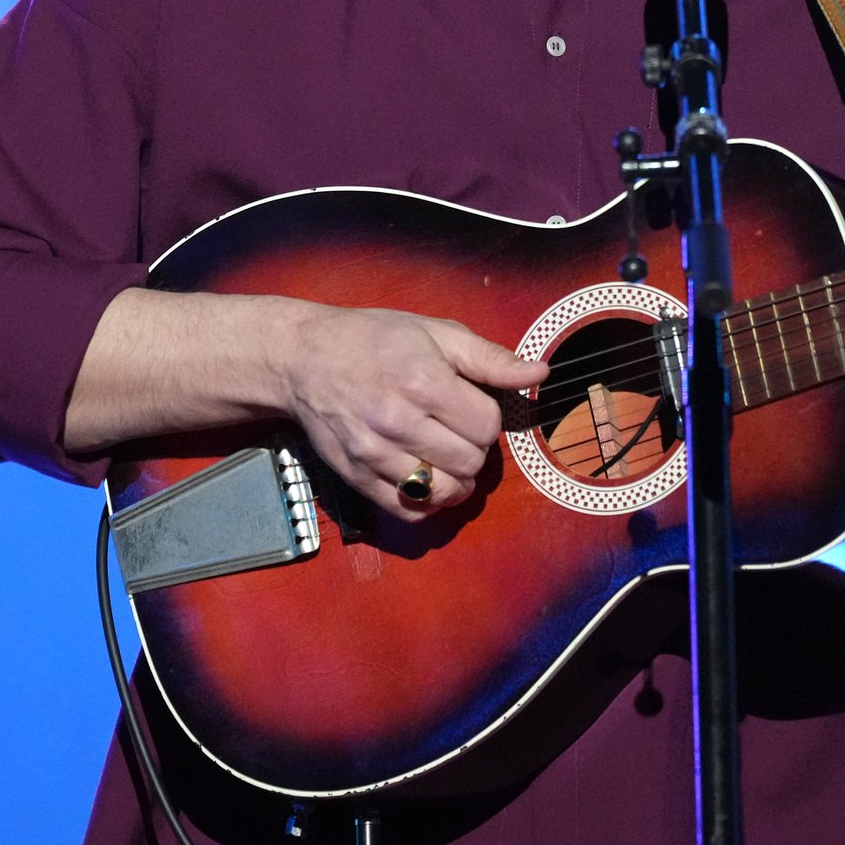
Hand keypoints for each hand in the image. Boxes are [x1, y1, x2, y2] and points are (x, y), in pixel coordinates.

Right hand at [274, 303, 549, 520]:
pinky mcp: (356, 477)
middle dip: (475, 448)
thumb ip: (490, 358)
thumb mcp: (435, 333)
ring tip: (447, 457)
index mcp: (422, 380)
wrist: (304, 358)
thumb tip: (540, 374)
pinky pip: (408, 511)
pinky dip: (427, 502)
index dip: (489, 417)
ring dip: (456, 479)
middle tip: (459, 430)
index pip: (487, 424)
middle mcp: (396, 420)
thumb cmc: (374, 339)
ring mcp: (373, 454)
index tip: (472, 405)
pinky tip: (427, 478)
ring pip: (443, 491)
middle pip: (469, 461)